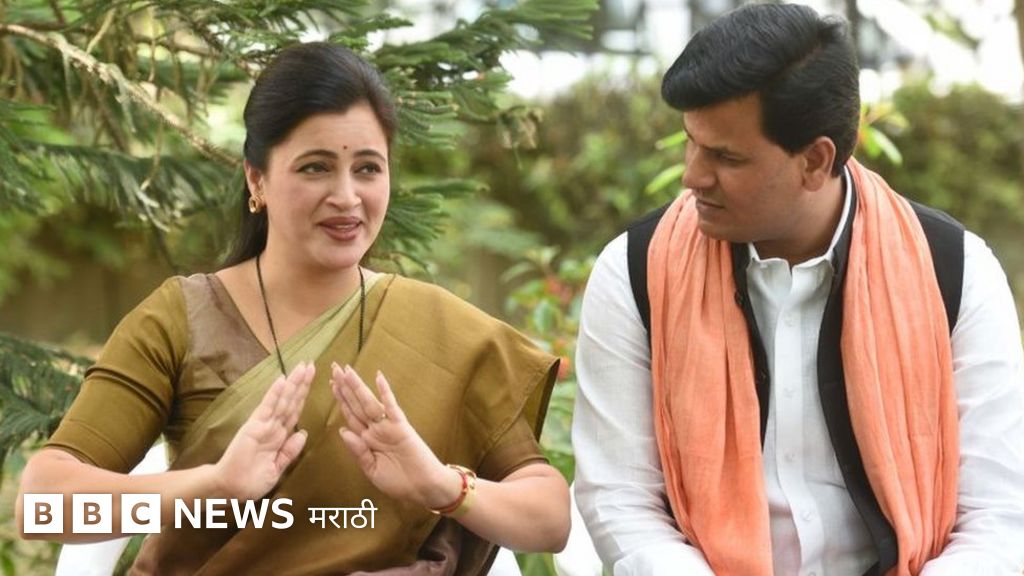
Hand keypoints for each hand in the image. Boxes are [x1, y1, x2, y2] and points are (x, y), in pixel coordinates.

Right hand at [214, 361, 314, 500]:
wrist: (231, 490)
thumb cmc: (251, 481)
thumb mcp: (277, 468)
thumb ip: (290, 451)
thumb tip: (303, 433)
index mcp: (279, 436)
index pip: (295, 411)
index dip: (304, 396)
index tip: (313, 381)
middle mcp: (273, 426)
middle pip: (291, 401)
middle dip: (301, 383)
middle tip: (311, 364)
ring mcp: (263, 424)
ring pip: (282, 400)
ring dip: (292, 383)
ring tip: (302, 366)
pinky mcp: (253, 427)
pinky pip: (267, 408)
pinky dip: (274, 393)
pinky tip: (282, 379)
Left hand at [331, 363, 460, 508]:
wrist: (423, 488)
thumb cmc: (399, 483)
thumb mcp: (372, 470)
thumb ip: (358, 452)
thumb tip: (343, 431)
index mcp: (367, 440)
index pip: (351, 415)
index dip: (341, 400)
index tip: (332, 384)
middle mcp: (375, 430)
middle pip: (356, 404)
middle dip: (345, 387)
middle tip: (334, 367)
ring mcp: (388, 426)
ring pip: (369, 402)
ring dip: (357, 386)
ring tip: (347, 370)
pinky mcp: (402, 426)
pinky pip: (391, 407)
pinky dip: (385, 392)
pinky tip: (378, 377)